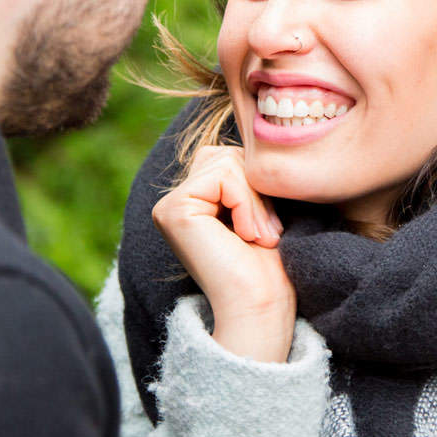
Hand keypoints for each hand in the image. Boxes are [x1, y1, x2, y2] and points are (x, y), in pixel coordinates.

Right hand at [151, 145, 295, 361]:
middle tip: (266, 233)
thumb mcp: (258, 208)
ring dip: (254, 201)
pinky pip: (223, 177)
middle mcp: (173, 202)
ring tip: (258, 237)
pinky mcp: (173, 210)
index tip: (268, 230)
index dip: (258, 186)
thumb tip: (261, 132)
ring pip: (227, 163)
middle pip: (227, 155)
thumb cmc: (267, 265)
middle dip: (256, 190)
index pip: (231, 158)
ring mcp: (169, 206)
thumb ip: (246, 175)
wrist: (261, 305)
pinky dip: (245, 204)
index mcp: (192, 201)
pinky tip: (246, 237)